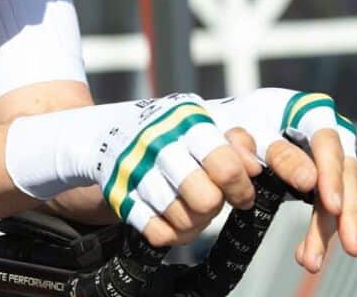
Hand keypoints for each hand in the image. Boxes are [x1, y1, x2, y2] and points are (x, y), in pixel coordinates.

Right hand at [5, 94, 254, 247]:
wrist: (101, 133)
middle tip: (210, 200)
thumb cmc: (165, 131)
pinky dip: (168, 232)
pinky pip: (157, 234)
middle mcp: (159, 145)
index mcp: (186, 122)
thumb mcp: (199, 122)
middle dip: (214, 206)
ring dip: (192, 221)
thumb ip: (234, 141)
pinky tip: (168, 218)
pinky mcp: (120, 196)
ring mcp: (136, 172)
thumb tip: (255, 167)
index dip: (241, 188)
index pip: (225, 165)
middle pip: (207, 201)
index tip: (241, 193)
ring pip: (183, 221)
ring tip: (188, 207)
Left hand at [206, 88, 356, 272]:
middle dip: (344, 213)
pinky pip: (325, 206)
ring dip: (328, 230)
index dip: (332, 173)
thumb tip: (310, 181)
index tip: (330, 205)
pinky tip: (307, 254)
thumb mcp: (247, 131)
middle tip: (350, 246)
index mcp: (307, 111)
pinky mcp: (321, 178)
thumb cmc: (235, 121)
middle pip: (343, 172)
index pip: (328, 140)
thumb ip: (275, 152)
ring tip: (313, 261)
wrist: (226, 123)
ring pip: (337, 194)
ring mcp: (326, 156)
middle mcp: (325, 132)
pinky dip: (318, 231)